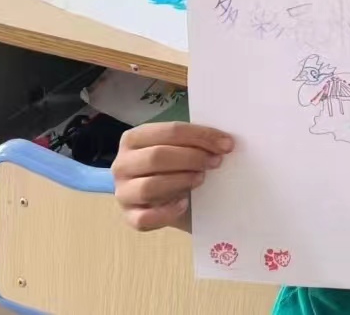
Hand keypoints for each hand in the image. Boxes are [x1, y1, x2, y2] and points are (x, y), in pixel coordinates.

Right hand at [111, 122, 232, 230]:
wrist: (168, 198)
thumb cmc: (175, 166)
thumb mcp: (181, 148)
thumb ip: (194, 142)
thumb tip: (224, 142)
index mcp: (133, 138)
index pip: (170, 131)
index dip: (201, 136)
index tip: (226, 144)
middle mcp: (122, 164)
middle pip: (157, 156)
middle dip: (192, 158)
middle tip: (216, 162)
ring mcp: (123, 192)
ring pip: (149, 186)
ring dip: (181, 181)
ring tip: (202, 179)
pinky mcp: (129, 217)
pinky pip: (145, 218)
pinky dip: (168, 212)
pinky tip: (185, 204)